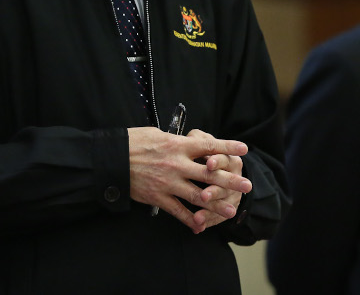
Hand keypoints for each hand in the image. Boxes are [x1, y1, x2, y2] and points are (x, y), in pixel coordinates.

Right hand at [128, 126, 251, 232]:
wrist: (111, 160)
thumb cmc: (133, 142)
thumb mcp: (157, 134)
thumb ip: (176, 141)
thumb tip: (189, 141)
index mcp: (178, 145)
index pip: (209, 146)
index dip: (228, 147)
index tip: (244, 149)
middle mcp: (177, 165)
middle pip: (210, 173)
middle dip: (231, 180)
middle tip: (247, 185)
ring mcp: (169, 183)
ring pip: (198, 196)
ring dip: (217, 204)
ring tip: (232, 210)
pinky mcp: (158, 198)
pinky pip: (179, 211)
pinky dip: (191, 220)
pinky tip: (201, 226)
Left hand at [192, 147, 245, 230]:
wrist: (226, 176)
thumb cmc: (207, 155)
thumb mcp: (204, 144)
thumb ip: (200, 140)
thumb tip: (192, 137)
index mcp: (230, 158)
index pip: (225, 158)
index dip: (218, 161)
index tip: (209, 164)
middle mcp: (234, 177)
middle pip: (225, 184)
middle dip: (214, 190)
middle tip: (204, 196)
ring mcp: (231, 194)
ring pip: (221, 203)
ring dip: (209, 211)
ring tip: (197, 217)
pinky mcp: (225, 208)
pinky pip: (216, 217)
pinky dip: (206, 222)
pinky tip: (197, 227)